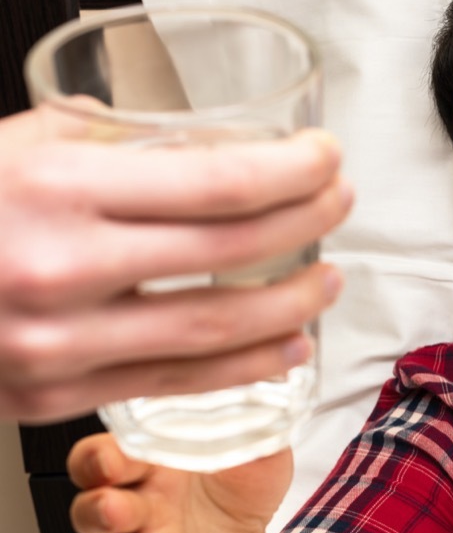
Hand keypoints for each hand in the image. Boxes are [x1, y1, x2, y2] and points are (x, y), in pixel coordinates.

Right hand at [0, 103, 353, 421]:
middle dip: (307, 222)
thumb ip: (97, 136)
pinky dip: (243, 368)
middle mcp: (61, 269)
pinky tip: (285, 349)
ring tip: (327, 283)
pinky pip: (174, 382)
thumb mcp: (8, 146)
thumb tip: (178, 137)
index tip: (325, 158)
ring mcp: (58, 344)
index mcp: (56, 188)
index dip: (294, 171)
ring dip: (291, 306)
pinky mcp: (51, 397)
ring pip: (215, 330)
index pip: (218, 183)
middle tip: (338, 204)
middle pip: (232, 251)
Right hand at [68, 432, 291, 532]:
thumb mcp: (250, 447)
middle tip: (117, 505)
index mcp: (147, 468)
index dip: (97, 457)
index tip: (112, 453)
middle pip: (91, 513)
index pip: (99, 459)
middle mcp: (140, 513)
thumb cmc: (235, 489)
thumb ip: (251, 419)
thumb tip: (267, 382)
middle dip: (97, 508)